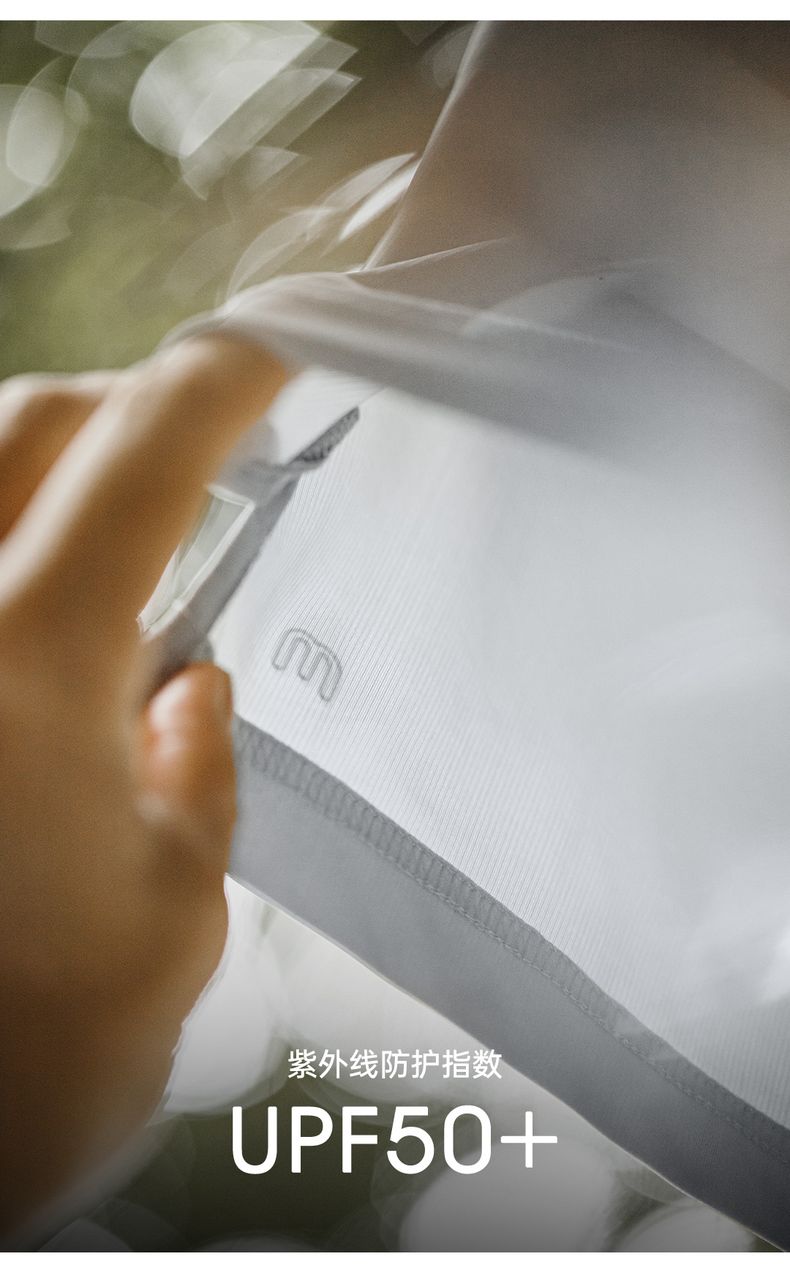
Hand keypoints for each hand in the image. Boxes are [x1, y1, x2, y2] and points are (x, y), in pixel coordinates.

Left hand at [0, 336, 288, 1235]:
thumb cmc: (40, 1051)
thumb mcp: (177, 912)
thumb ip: (197, 775)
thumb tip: (185, 685)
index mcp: (29, 663)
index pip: (140, 460)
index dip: (217, 381)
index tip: (274, 346)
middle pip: (26, 421)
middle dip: (122, 407)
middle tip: (193, 449)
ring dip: (46, 464)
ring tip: (112, 528)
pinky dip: (13, 548)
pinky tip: (44, 619)